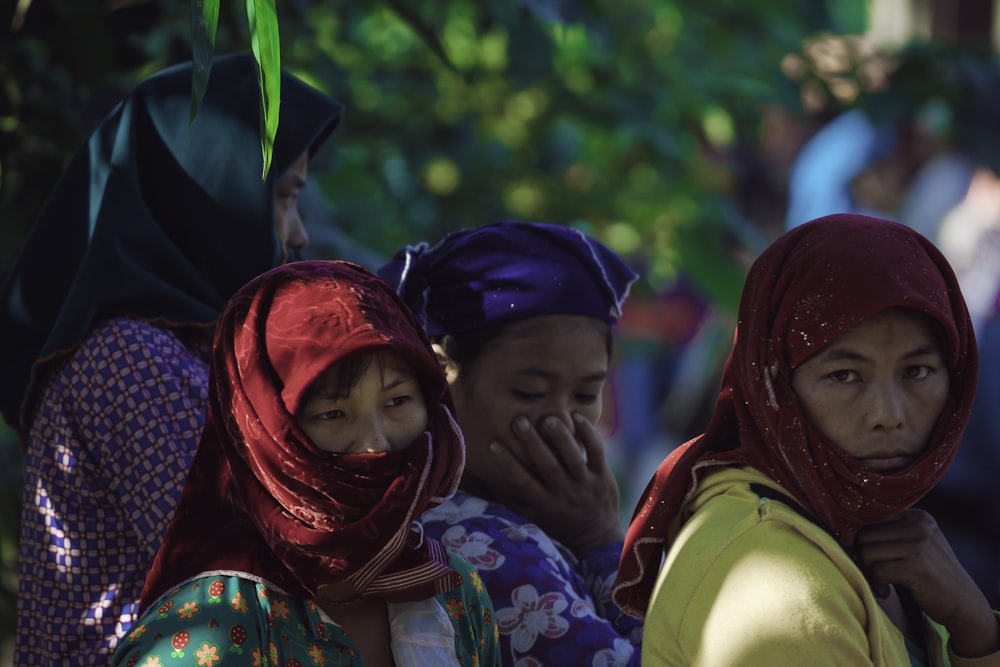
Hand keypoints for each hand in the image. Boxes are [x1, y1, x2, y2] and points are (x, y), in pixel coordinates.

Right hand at [484, 412, 624, 555]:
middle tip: (519, 421)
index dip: (507, 464)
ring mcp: (586, 484)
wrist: (598, 538)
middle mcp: (564, 493)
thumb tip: (488, 483)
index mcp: (545, 504)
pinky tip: (577, 417)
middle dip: (532, 443)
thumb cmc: (560, 525)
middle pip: (547, 465)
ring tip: (547, 419)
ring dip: (560, 437)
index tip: (493, 445)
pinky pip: (596, 452)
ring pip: (573, 457)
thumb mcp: (535, 519)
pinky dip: (588, 434)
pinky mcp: (603, 476)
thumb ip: (514, 502)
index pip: (522, 482)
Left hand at [855, 509, 999, 657]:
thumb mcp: (915, 544)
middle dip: (862, 557)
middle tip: (872, 573)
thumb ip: (889, 532)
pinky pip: (876, 571)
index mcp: (916, 515)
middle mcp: (918, 525)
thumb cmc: (929, 574)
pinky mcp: (917, 566)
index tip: (867, 555)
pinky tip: (886, 591)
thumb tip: (844, 530)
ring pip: (866, 552)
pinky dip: (876, 585)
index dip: (861, 538)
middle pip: (863, 535)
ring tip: (880, 582)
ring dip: (867, 572)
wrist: (963, 602)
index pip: (870, 517)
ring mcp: (919, 545)